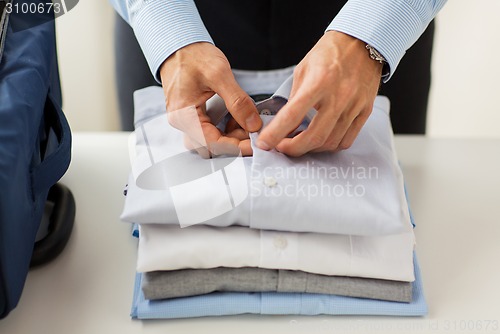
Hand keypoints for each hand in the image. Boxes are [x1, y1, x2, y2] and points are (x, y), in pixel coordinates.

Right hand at [160, 42, 261, 156]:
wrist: (179, 44)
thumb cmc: (192, 55)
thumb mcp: (219, 74)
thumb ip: (238, 102)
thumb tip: (253, 124)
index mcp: (184, 115)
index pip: (212, 143)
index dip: (236, 147)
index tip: (255, 144)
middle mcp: (182, 122)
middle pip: (211, 147)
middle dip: (235, 142)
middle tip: (255, 133)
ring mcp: (187, 120)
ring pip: (212, 140)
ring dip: (232, 136)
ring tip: (248, 123)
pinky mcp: (193, 117)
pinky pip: (211, 131)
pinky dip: (227, 129)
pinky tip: (239, 119)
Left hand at [256, 31, 382, 156]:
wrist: (363, 41)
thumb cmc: (330, 53)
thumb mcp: (303, 70)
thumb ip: (294, 98)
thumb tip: (284, 124)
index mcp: (319, 82)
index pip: (292, 115)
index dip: (275, 134)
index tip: (264, 143)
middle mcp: (338, 96)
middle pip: (314, 137)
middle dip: (293, 149)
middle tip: (282, 147)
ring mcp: (354, 105)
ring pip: (330, 142)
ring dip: (311, 149)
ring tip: (300, 142)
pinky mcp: (365, 111)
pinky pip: (346, 140)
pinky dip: (330, 146)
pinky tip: (320, 140)